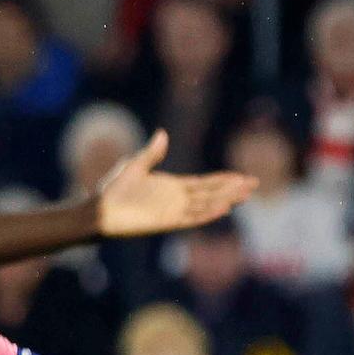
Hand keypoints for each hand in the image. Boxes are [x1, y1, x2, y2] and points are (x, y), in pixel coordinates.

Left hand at [92, 129, 253, 237]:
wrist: (99, 210)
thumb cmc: (112, 189)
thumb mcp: (135, 165)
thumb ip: (152, 153)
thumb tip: (163, 134)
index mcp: (172, 186)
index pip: (205, 183)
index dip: (223, 180)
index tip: (242, 176)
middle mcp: (177, 199)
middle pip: (212, 193)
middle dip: (233, 188)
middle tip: (254, 183)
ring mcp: (173, 211)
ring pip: (207, 204)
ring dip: (226, 199)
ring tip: (246, 194)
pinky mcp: (166, 221)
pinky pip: (192, 217)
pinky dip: (208, 213)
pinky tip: (224, 208)